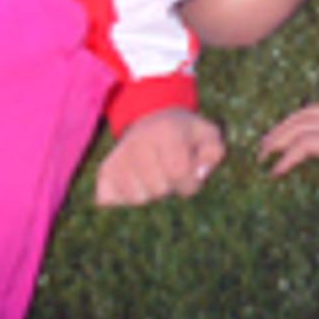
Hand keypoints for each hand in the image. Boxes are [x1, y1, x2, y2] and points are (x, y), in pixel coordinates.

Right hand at [93, 107, 225, 206]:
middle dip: (171, 188)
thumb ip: (214, 154)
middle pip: (158, 190)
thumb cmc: (185, 134)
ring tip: (155, 176)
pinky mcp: (104, 171)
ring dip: (150, 194)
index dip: (190, 184)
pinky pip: (113, 200)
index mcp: (166, 132)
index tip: (192, 178)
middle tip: (171, 173)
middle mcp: (138, 143)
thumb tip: (200, 175)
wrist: (152, 118)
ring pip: (137, 198)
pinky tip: (136, 182)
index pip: (178, 173)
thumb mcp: (208, 135)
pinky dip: (126, 198)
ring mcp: (118, 157)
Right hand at [258, 92, 318, 186]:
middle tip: (259, 155)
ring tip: (271, 136)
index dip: (287, 159)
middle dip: (277, 139)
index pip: (308, 145)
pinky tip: (304, 115)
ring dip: (286, 123)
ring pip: (309, 111)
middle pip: (301, 125)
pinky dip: (308, 109)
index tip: (274, 173)